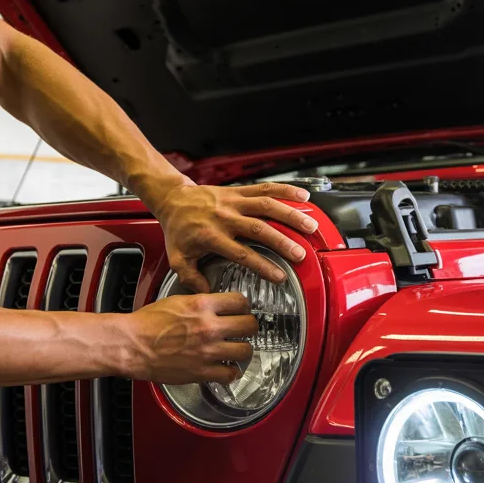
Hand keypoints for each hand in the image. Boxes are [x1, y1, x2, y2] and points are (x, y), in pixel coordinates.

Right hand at [116, 292, 257, 383]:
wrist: (131, 345)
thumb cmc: (146, 323)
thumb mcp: (176, 301)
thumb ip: (200, 303)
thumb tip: (215, 306)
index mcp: (202, 305)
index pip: (240, 302)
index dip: (243, 306)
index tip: (242, 311)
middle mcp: (209, 327)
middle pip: (249, 325)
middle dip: (249, 327)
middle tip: (244, 330)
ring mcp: (208, 351)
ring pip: (245, 351)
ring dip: (242, 350)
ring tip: (236, 350)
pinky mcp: (202, 371)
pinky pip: (230, 374)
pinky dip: (230, 373)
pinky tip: (226, 369)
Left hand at [152, 181, 319, 292]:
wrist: (172, 199)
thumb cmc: (178, 230)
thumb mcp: (178, 259)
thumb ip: (193, 279)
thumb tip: (210, 294)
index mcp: (211, 236)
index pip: (241, 253)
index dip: (262, 265)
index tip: (279, 276)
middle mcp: (224, 217)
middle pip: (258, 229)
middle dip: (282, 241)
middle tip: (300, 254)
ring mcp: (233, 201)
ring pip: (266, 205)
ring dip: (290, 215)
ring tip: (310, 226)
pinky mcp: (238, 191)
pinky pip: (264, 188)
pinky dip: (285, 190)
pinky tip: (303, 198)